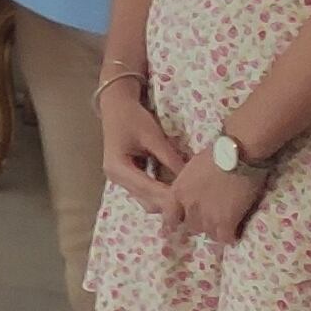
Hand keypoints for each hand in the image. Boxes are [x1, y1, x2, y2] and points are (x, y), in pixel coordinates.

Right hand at [100, 86, 182, 214]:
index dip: (169, 197)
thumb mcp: (153, 136)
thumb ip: (170, 158)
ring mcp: (121, 180)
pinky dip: (161, 194)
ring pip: (146, 201)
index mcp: (118, 168)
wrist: (116, 105)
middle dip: (169, 204)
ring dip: (165, 202)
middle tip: (194, 204)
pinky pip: (146, 193)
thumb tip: (192, 178)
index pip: (148, 189)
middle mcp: (116, 178)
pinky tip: (177, 193)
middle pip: (146, 201)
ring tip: (188, 200)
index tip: (190, 202)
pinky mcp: (128, 178)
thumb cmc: (132, 117)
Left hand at [164, 155, 267, 245]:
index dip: (174, 223)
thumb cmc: (214, 154)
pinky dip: (230, 235)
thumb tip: (191, 193)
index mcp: (177, 192)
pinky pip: (226, 238)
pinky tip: (235, 229)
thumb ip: (187, 185)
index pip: (169, 217)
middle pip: (191, 227)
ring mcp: (207, 216)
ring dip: (216, 229)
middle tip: (211, 218)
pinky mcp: (226, 221)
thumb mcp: (191, 169)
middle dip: (200, 223)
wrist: (236, 154)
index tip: (178, 226)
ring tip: (225, 223)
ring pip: (208, 233)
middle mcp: (188, 207)